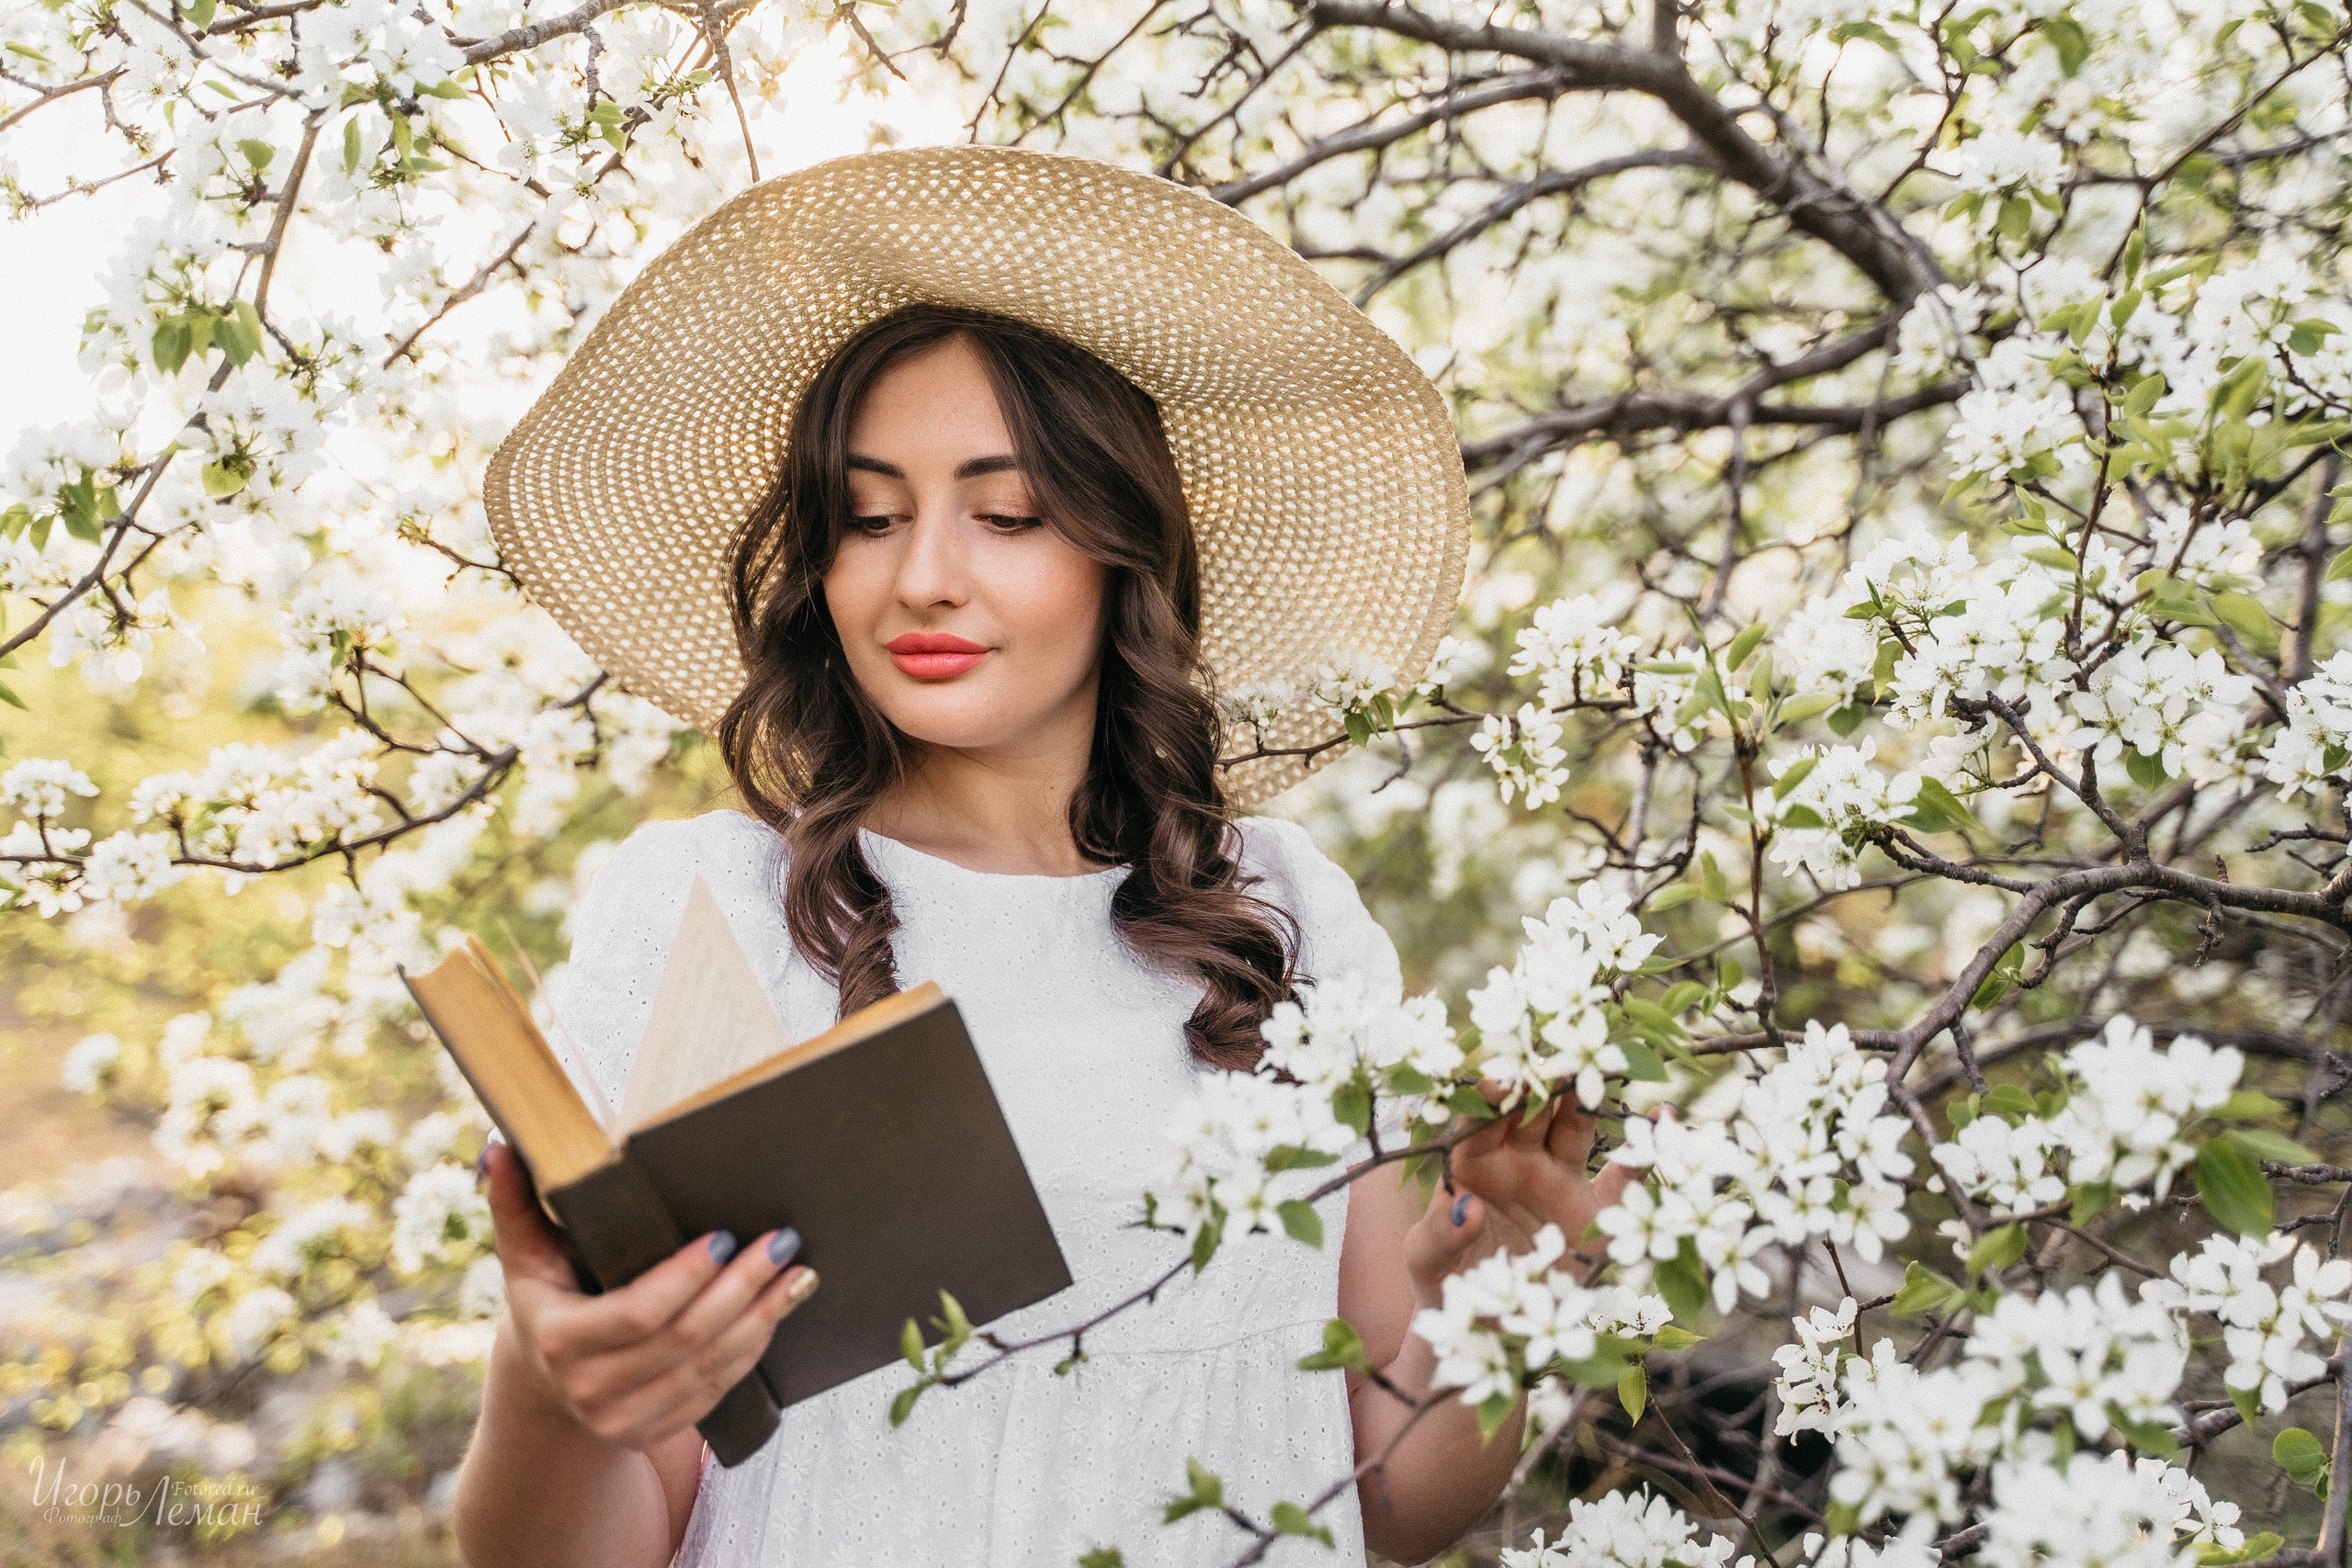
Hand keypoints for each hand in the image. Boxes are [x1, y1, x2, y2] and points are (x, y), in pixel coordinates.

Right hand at [481, 1138, 818, 1452]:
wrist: (544, 1383)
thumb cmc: (544, 1297)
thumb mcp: (524, 1254)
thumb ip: (514, 1201)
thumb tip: (502, 1146)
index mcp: (558, 1339)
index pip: (638, 1311)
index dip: (686, 1276)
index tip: (725, 1236)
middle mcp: (590, 1389)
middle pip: (686, 1338)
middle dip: (742, 1288)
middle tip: (783, 1242)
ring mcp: (623, 1420)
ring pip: (709, 1367)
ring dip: (762, 1317)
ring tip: (799, 1273)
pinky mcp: (654, 1433)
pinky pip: (716, 1392)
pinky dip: (752, 1349)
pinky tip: (777, 1311)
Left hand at [1399, 1090, 1663, 1308]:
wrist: (1486, 1328)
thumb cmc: (1446, 1285)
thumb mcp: (1426, 1263)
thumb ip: (1440, 1237)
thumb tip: (1468, 1209)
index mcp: (1471, 1163)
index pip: (1479, 1121)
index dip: (1488, 1100)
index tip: (1499, 1083)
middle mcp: (1516, 1161)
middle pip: (1530, 1112)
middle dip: (1543, 1083)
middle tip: (1557, 1060)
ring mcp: (1557, 1180)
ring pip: (1573, 1128)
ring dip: (1585, 1099)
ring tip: (1599, 1071)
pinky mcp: (1593, 1211)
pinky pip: (1620, 1176)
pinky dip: (1641, 1150)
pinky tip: (1662, 1114)